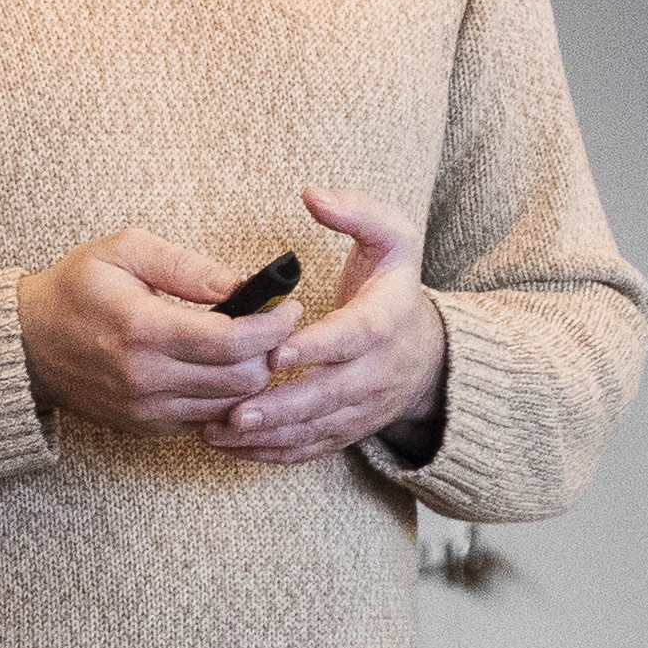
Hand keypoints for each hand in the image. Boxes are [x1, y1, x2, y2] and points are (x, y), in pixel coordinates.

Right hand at [17, 225, 287, 437]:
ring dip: (251, 378)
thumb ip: (186, 266)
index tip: (289, 308)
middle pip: (241, 381)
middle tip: (275, 327)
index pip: (233, 342)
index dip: (274, 327)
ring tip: (252, 347)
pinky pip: (207, 420)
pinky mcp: (147, 428)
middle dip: (270, 353)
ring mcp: (146, 409)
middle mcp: (145, 378)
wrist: (29, 343)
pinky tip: (222, 370)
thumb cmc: (77, 288)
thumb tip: (242, 285)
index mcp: (142, 329)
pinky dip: (224, 398)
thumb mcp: (125, 251)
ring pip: (231, 407)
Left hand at [203, 193, 443, 464]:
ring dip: (267, 436)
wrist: (428, 355)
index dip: (317, 347)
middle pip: (327, 395)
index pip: (351, 338)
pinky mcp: (346, 431)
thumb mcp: (394, 240)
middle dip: (280, 407)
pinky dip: (271, 453)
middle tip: (234, 411)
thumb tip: (313, 195)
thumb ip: (358, 212)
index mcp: (383, 324)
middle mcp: (375, 373)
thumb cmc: (394, 291)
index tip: (277, 351)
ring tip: (218, 431)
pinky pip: (309, 449)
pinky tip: (231, 446)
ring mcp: (361, 408)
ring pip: (314, 429)